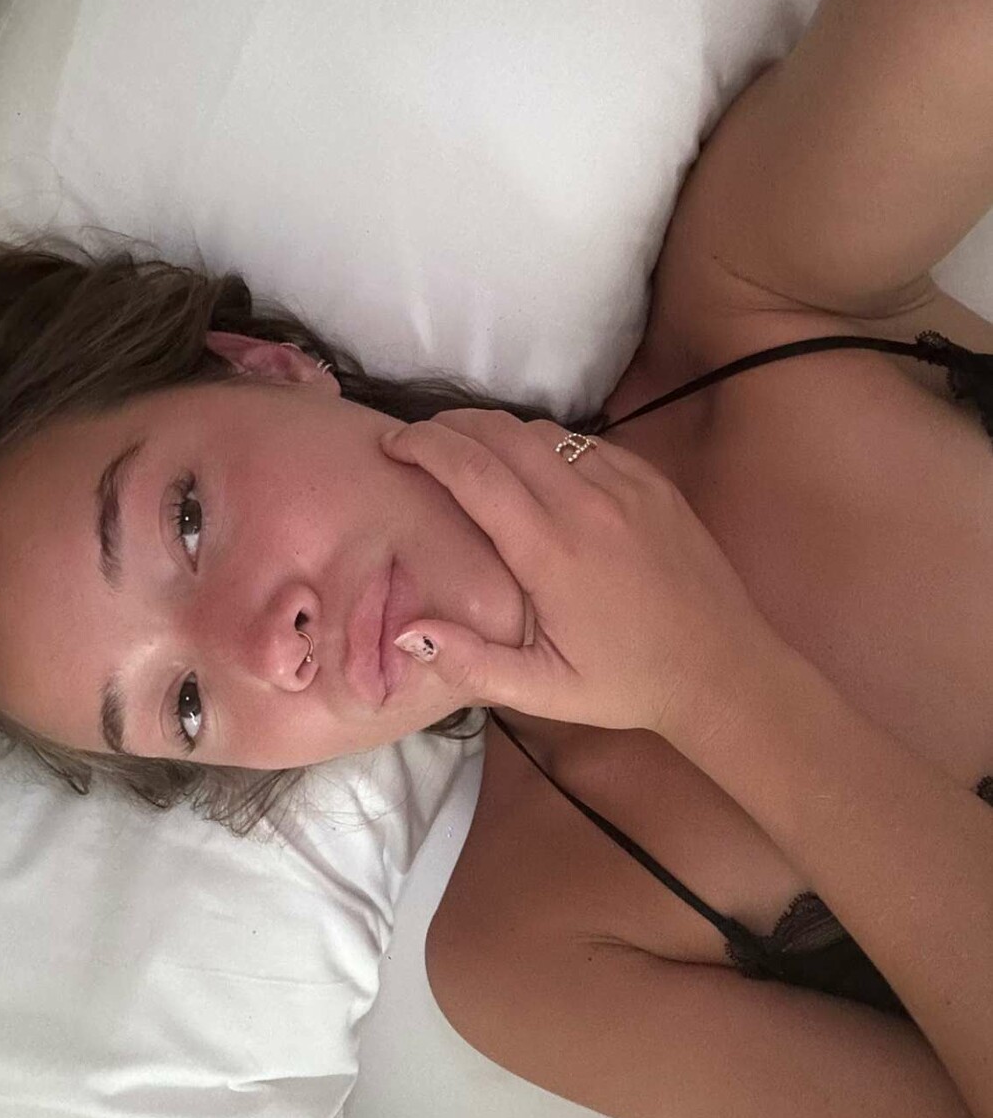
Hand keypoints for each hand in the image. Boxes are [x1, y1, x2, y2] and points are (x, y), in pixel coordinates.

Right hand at [380, 407, 776, 737]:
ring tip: (467, 452)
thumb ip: (469, 660)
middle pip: (503, 433)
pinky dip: (548, 446)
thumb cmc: (626, 684)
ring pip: (546, 432)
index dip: (425, 446)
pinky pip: (588, 444)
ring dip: (498, 433)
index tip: (394, 445)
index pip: (473, 471)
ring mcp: (627, 485)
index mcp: (551, 551)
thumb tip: (405, 628)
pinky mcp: (653, 482)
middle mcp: (588, 503)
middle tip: (417, 440)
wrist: (722, 669)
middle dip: (451, 427)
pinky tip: (534, 470)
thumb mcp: (541, 691)